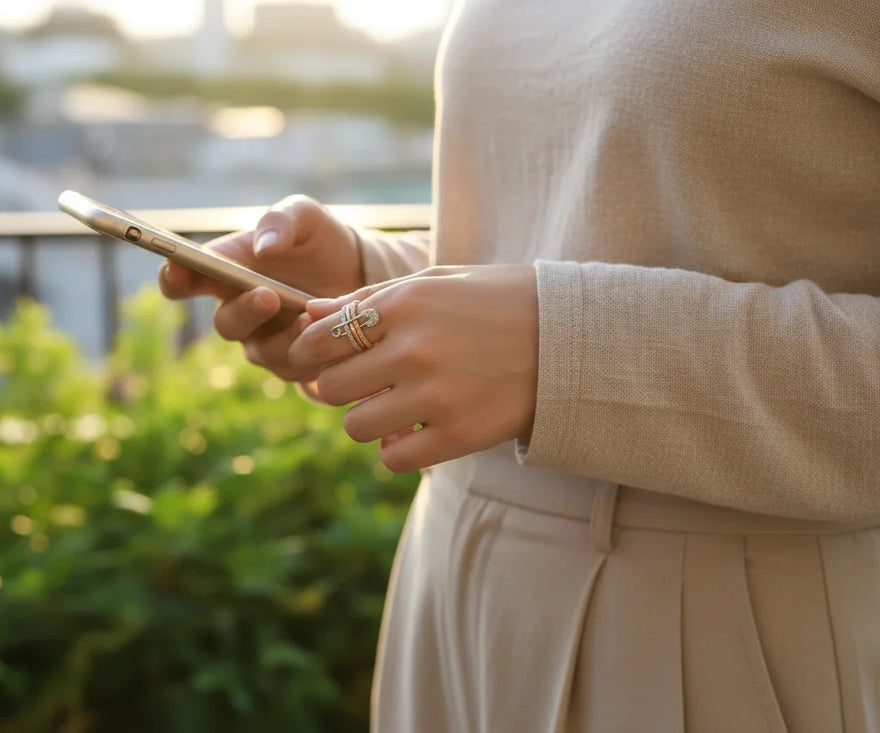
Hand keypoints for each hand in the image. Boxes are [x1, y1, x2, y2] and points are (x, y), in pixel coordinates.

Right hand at [158, 195, 363, 381]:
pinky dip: (307, 352)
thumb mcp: (305, 216)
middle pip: (225, 324)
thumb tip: (263, 247)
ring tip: (309, 316)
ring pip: (259, 351)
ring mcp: (264, 341)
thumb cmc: (319, 240)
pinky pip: (291, 367)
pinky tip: (325, 333)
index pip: (182, 280)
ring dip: (282, 337)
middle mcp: (238, 310)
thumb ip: (281, 220)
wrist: (359, 272)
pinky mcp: (292, 362)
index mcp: (225, 271)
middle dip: (244, 312)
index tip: (177, 269)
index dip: (173, 278)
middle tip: (268, 295)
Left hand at [289, 265, 538, 472]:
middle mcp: (414, 349)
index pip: (320, 339)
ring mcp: (436, 396)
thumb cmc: (496, 302)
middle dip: (339, 387)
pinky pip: (392, 458)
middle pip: (329, 388)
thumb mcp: (435, 282)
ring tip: (392, 408)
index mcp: (404, 304)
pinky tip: (415, 431)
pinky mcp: (458, 436)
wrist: (570, 338)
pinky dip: (396, 449)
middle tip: (363, 384)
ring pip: (355, 426)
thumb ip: (369, 298)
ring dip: (366, 420)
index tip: (319, 359)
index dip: (309, 353)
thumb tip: (309, 314)